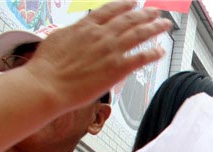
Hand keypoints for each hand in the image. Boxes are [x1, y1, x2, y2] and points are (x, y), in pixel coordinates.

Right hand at [25, 1, 171, 112]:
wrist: (48, 84)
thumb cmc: (47, 66)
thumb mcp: (59, 38)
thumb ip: (75, 34)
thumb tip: (78, 32)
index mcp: (85, 26)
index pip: (110, 10)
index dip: (124, 5)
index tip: (134, 3)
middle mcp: (101, 35)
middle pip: (129, 19)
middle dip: (145, 14)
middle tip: (157, 11)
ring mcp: (111, 51)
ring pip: (139, 34)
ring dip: (154, 27)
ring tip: (165, 24)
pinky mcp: (118, 69)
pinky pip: (141, 58)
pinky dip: (153, 53)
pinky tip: (161, 51)